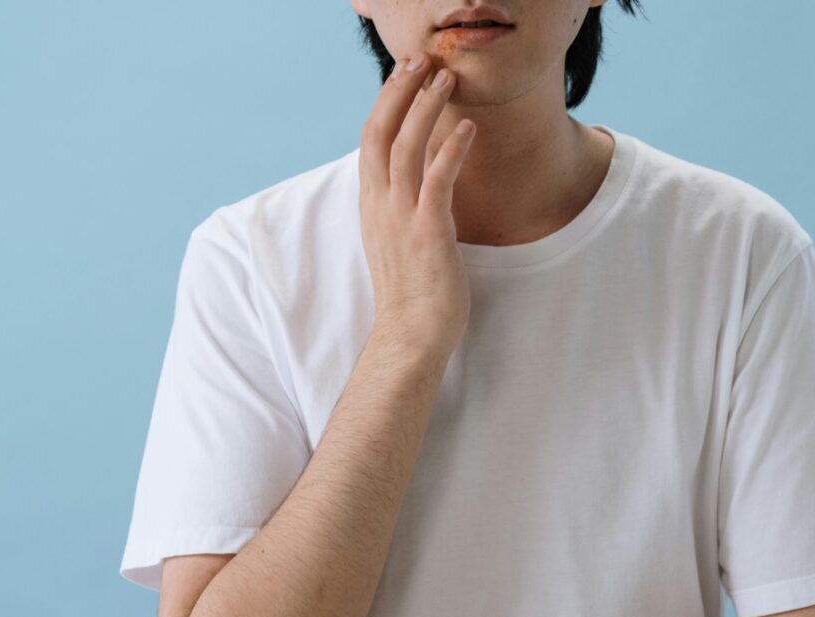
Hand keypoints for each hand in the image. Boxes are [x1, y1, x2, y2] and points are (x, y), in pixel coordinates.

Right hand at [358, 51, 475, 356]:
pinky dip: (451, 149)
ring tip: (446, 77)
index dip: (384, 103)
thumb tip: (419, 176)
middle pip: (379, 133)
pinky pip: (437, 180)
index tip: (403, 75)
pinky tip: (467, 126)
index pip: (369, 141)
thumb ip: (402, 206)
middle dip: (399, 91)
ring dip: (426, 107)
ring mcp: (401, 219)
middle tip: (420, 60)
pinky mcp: (427, 233)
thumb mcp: (398, 239)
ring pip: (405, 148)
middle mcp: (380, 206)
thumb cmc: (410, 292)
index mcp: (372, 206)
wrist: (410, 336)